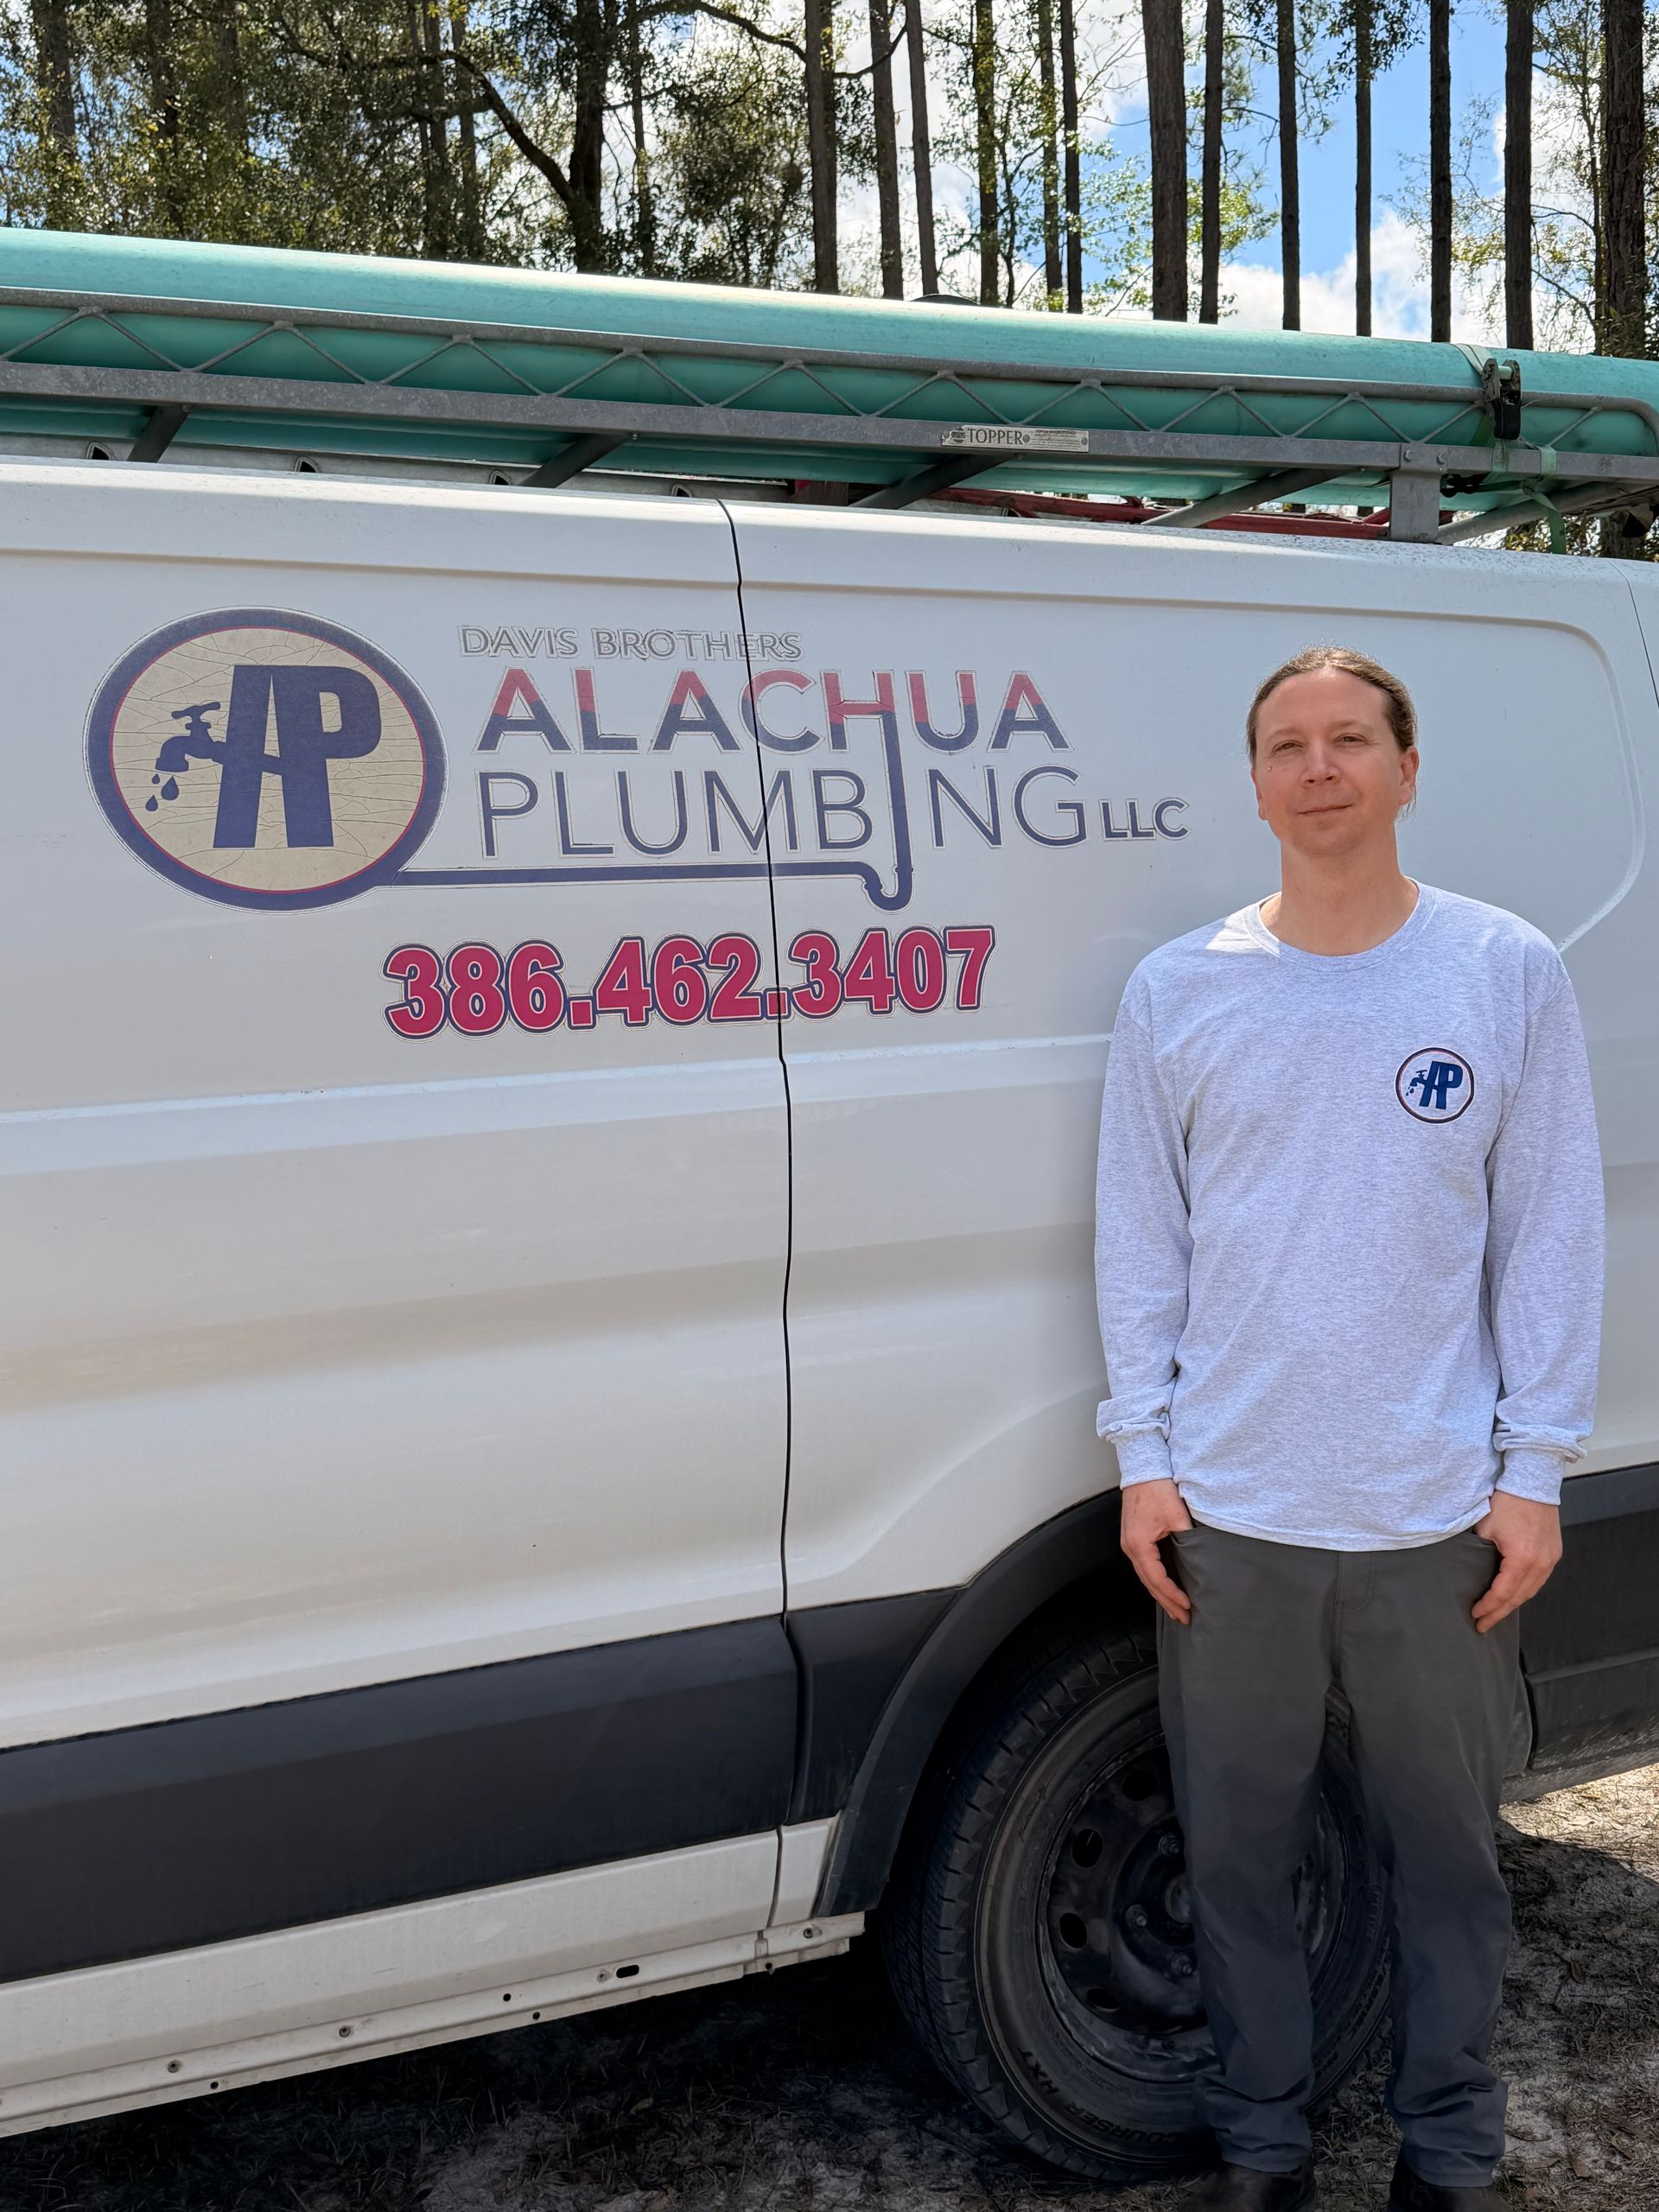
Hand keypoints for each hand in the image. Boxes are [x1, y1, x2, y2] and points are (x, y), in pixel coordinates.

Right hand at [1120, 1477, 1193, 1625]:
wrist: (1143, 1468)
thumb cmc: (1156, 1488)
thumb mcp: (1177, 1515)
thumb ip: (1188, 1539)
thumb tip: (1201, 1558)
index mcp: (1138, 1545)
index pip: (1157, 1579)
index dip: (1173, 1595)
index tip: (1188, 1605)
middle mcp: (1130, 1547)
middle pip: (1149, 1583)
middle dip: (1166, 1602)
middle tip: (1183, 1617)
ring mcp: (1129, 1543)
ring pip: (1145, 1576)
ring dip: (1160, 1592)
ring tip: (1175, 1608)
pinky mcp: (1134, 1537)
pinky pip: (1145, 1565)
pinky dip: (1156, 1579)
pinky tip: (1165, 1585)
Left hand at [1470, 1492, 1562, 1633]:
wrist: (1532, 1483)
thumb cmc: (1506, 1503)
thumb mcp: (1485, 1529)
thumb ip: (1479, 1554)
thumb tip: (1472, 1573)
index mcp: (1522, 1560)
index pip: (1502, 1593)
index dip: (1488, 1607)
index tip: (1475, 1615)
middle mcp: (1541, 1564)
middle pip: (1518, 1598)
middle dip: (1499, 1613)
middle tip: (1483, 1625)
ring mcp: (1550, 1560)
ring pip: (1531, 1591)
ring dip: (1513, 1604)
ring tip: (1496, 1614)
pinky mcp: (1554, 1554)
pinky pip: (1539, 1580)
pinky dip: (1525, 1590)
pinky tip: (1513, 1595)